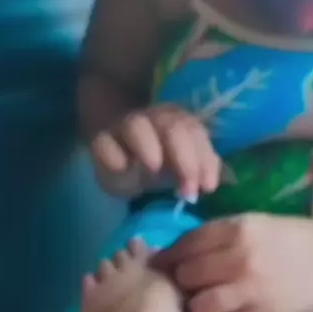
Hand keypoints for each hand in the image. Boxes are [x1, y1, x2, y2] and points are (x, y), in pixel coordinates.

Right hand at [91, 103, 219, 198]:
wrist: (118, 157)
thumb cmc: (159, 163)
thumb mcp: (184, 167)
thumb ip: (202, 168)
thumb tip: (211, 182)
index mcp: (178, 122)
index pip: (195, 132)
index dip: (204, 159)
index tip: (208, 188)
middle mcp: (153, 120)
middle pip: (172, 128)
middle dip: (184, 160)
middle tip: (186, 191)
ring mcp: (125, 129)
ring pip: (136, 127)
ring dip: (149, 147)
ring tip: (154, 169)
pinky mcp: (101, 144)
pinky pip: (104, 144)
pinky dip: (113, 155)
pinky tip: (122, 169)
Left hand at [153, 213, 312, 311]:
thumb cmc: (295, 239)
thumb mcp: (256, 223)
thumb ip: (220, 235)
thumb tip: (178, 250)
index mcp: (238, 229)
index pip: (186, 244)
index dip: (169, 256)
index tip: (160, 265)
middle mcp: (239, 259)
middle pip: (187, 276)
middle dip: (183, 282)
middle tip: (188, 286)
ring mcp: (251, 290)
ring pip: (200, 307)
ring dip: (198, 307)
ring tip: (206, 304)